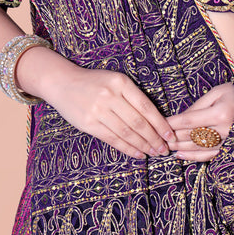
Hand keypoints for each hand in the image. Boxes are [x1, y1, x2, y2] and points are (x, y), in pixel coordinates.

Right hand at [45, 64, 174, 158]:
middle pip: (138, 122)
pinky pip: (112, 139)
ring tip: (154, 153)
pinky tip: (137, 154)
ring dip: (142, 146)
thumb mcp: (115, 80)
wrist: (63, 83)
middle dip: (154, 138)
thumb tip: (155, 120)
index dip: (160, 123)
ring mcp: (98, 110)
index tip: (170, 135)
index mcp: (121, 82)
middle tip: (164, 149)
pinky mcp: (88, 123)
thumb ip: (132, 96)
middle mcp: (110, 95)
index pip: (146, 106)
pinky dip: (127, 148)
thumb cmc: (95, 82)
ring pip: (126, 133)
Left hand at [166, 82, 233, 161]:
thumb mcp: (217, 92)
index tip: (160, 123)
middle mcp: (224, 130)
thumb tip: (180, 117)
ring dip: (180, 148)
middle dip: (173, 136)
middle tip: (158, 137)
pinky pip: (208, 156)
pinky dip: (193, 157)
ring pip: (197, 148)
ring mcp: (227, 142)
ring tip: (166, 147)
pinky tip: (181, 155)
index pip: (189, 120)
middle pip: (191, 135)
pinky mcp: (229, 149)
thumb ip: (198, 105)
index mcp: (220, 113)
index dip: (172, 123)